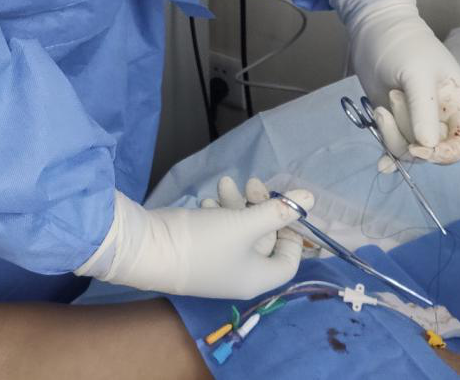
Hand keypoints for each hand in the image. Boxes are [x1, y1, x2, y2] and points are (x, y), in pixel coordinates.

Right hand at [75, 186, 311, 299]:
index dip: (292, 232)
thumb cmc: (204, 242)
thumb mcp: (244, 223)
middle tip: (251, 182)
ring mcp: (217, 263)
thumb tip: (310, 198)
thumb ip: (278, 210)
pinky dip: (217, 213)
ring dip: (235, 204)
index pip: (289, 260)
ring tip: (225, 184)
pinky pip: (218, 230)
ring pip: (238, 229)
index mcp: (258, 277)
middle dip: (258, 206)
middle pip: (262, 238)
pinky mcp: (198, 250)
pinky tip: (206, 202)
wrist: (149, 249)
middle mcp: (240, 274)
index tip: (285, 206)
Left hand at [327, 0, 459, 166]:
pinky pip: (397, 145)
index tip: (420, 148)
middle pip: (434, 150)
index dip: (446, 154)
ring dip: (393, 135)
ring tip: (381, 108)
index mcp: (458, 103)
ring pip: (411, 149)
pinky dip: (389, 152)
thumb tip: (428, 146)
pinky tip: (382, 163)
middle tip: (392, 106)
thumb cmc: (404, 46)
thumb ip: (424, 111)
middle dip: (411, 139)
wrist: (373, 30)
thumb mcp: (417, 76)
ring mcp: (417, 120)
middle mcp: (441, 116)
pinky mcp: (396, 120)